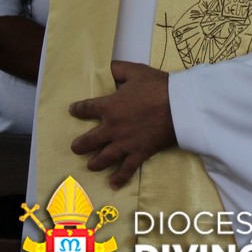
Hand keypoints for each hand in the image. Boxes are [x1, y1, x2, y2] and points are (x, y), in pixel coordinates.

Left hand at [68, 61, 176, 189]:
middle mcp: (112, 128)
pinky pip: (126, 169)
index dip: (78, 110)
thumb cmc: (157, 87)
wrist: (179, 106)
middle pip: (89, 140)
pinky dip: (119, 178)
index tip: (72, 111)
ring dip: (94, 163)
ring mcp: (125, 143)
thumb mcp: (136, 71)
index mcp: (109, 106)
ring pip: (104, 158)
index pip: (87, 108)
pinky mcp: (139, 153)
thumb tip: (109, 66)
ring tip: (90, 165)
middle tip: (75, 148)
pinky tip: (112, 185)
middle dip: (80, 145)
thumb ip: (119, 69)